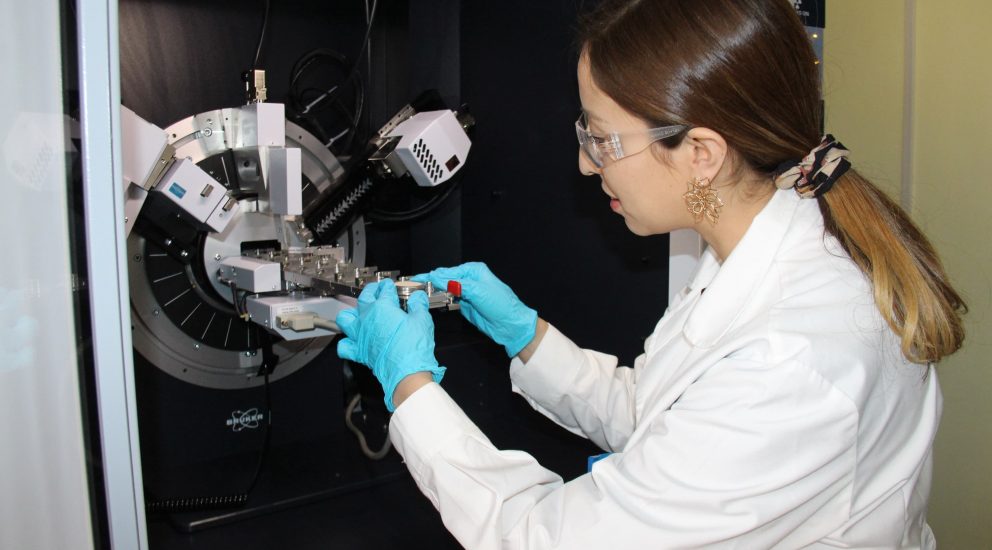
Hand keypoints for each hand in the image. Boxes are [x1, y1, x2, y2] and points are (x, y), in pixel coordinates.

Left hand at [336, 279, 444, 411]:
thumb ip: (418, 305)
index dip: (388, 286)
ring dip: (351, 314)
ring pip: (345, 319)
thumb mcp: (422, 319)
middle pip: (363, 298)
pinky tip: (353, 341)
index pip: (384, 290)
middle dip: (370, 291)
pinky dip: (346, 342)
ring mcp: (360, 335)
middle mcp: (367, 319)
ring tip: (359, 314)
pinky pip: (344, 346)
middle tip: (376, 291)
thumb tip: (418, 298)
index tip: (390, 286)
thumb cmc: (413, 347)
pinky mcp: (359, 351)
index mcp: (382, 307)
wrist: (406, 372)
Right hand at [412, 262, 536, 356]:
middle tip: (415, 285)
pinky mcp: (465, 304)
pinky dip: (440, 299)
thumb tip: (440, 278)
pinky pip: (449, 300)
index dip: (433, 275)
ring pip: (445, 289)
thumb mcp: (479, 292)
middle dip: (431, 281)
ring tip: (419, 291)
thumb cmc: (502, 305)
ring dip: (434, 290)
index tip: (419, 278)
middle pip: (445, 279)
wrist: (510, 326)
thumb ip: (458, 284)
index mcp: (474, 271)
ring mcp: (467, 292)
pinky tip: (432, 299)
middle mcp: (470, 280)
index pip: (449, 272)